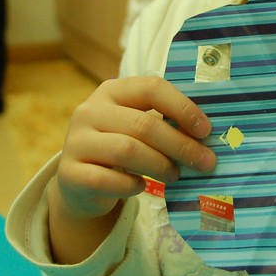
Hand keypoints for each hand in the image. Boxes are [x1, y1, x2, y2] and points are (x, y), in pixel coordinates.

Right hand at [49, 76, 213, 263]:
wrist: (80, 182)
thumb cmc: (120, 147)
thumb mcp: (136, 126)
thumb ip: (163, 122)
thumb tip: (206, 135)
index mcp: (111, 91)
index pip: (151, 87)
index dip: (183, 107)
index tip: (206, 130)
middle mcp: (89, 111)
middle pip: (144, 124)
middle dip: (181, 145)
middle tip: (205, 162)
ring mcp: (76, 142)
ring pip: (127, 151)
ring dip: (160, 165)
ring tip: (176, 175)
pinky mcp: (69, 173)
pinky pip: (107, 180)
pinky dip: (131, 185)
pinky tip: (142, 187)